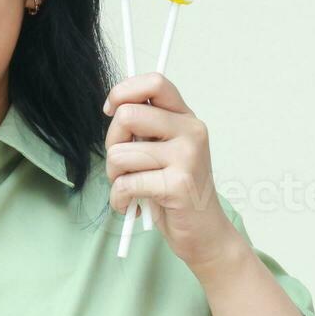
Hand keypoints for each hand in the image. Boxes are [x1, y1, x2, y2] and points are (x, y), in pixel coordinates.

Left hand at [103, 72, 242, 274]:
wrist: (204, 233)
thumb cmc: (174, 192)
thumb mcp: (163, 151)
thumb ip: (145, 128)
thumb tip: (114, 107)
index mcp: (186, 118)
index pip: (155, 82)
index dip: (123, 91)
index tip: (110, 111)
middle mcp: (191, 132)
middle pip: (127, 115)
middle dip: (111, 143)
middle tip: (121, 165)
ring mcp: (187, 157)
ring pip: (120, 153)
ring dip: (113, 177)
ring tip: (130, 189)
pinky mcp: (178, 185)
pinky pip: (125, 184)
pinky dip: (119, 200)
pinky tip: (130, 208)